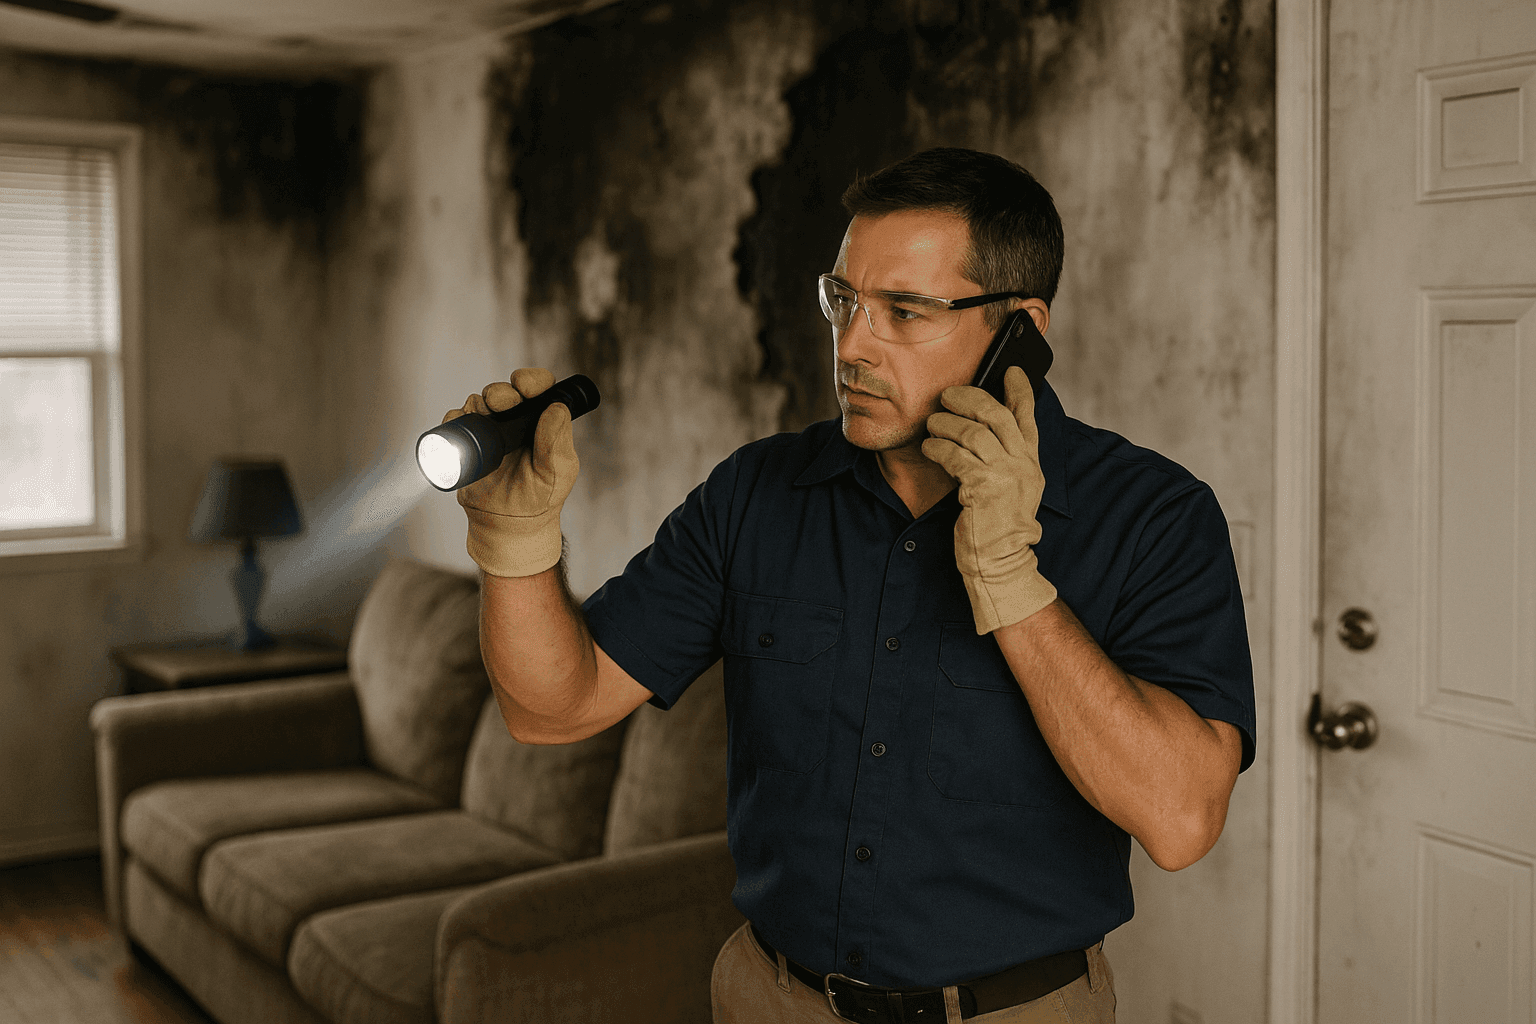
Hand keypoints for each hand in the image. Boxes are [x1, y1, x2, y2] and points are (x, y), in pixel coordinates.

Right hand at [444, 367, 578, 577]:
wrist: (509, 526)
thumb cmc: (540, 500)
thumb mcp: (556, 473)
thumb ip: (555, 442)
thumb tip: (556, 408)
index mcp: (542, 422)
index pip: (539, 389)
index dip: (532, 380)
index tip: (526, 387)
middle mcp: (515, 421)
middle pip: (506, 391)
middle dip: (502, 391)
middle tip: (502, 403)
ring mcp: (490, 430)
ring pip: (479, 401)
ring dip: (480, 403)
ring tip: (484, 417)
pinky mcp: (468, 443)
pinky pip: (456, 422)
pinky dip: (456, 419)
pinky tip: (461, 426)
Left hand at [921, 365, 1056, 632]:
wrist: (1000, 563)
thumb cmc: (997, 528)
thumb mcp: (1011, 489)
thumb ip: (1005, 460)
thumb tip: (982, 429)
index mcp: (1031, 464)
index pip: (1029, 417)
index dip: (1021, 390)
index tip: (1011, 370)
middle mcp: (1023, 465)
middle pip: (997, 414)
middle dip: (971, 398)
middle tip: (949, 395)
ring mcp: (1006, 476)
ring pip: (973, 432)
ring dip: (947, 423)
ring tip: (932, 423)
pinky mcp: (984, 488)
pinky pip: (957, 455)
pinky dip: (939, 446)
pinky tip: (930, 446)